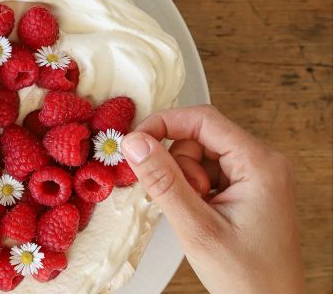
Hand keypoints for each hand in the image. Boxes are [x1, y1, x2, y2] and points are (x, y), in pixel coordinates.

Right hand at [121, 105, 303, 293]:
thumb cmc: (246, 276)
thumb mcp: (196, 228)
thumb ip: (164, 182)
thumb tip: (135, 143)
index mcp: (260, 164)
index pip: (204, 120)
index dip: (164, 125)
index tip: (134, 142)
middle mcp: (262, 163)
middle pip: (200, 138)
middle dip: (178, 166)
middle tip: (182, 202)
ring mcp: (255, 176)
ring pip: (199, 157)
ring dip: (185, 181)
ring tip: (195, 215)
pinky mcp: (246, 189)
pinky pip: (207, 174)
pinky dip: (192, 191)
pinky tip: (199, 215)